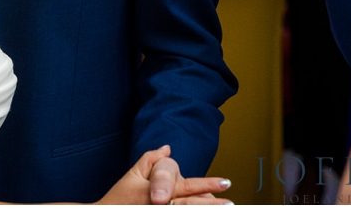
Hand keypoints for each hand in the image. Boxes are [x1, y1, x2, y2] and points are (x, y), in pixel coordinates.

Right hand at [100, 145, 232, 203]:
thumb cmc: (119, 197)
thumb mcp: (132, 174)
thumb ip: (150, 160)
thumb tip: (167, 148)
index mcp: (157, 190)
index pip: (187, 186)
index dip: (208, 184)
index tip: (225, 183)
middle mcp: (161, 204)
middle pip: (191, 204)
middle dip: (212, 204)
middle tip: (231, 203)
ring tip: (225, 208)